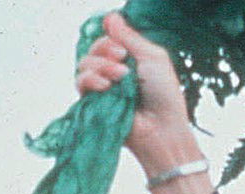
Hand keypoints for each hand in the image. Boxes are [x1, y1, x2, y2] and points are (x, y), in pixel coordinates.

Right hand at [76, 13, 196, 167]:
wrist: (162, 127)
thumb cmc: (164, 95)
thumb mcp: (153, 58)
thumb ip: (130, 37)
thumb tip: (111, 16)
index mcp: (128, 60)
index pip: (106, 40)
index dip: (110, 39)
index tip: (123, 48)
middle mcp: (112, 71)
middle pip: (93, 49)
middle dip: (105, 51)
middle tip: (123, 60)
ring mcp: (102, 86)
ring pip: (84, 64)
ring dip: (101, 66)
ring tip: (120, 77)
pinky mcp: (92, 101)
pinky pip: (79, 82)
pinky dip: (91, 80)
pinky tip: (106, 86)